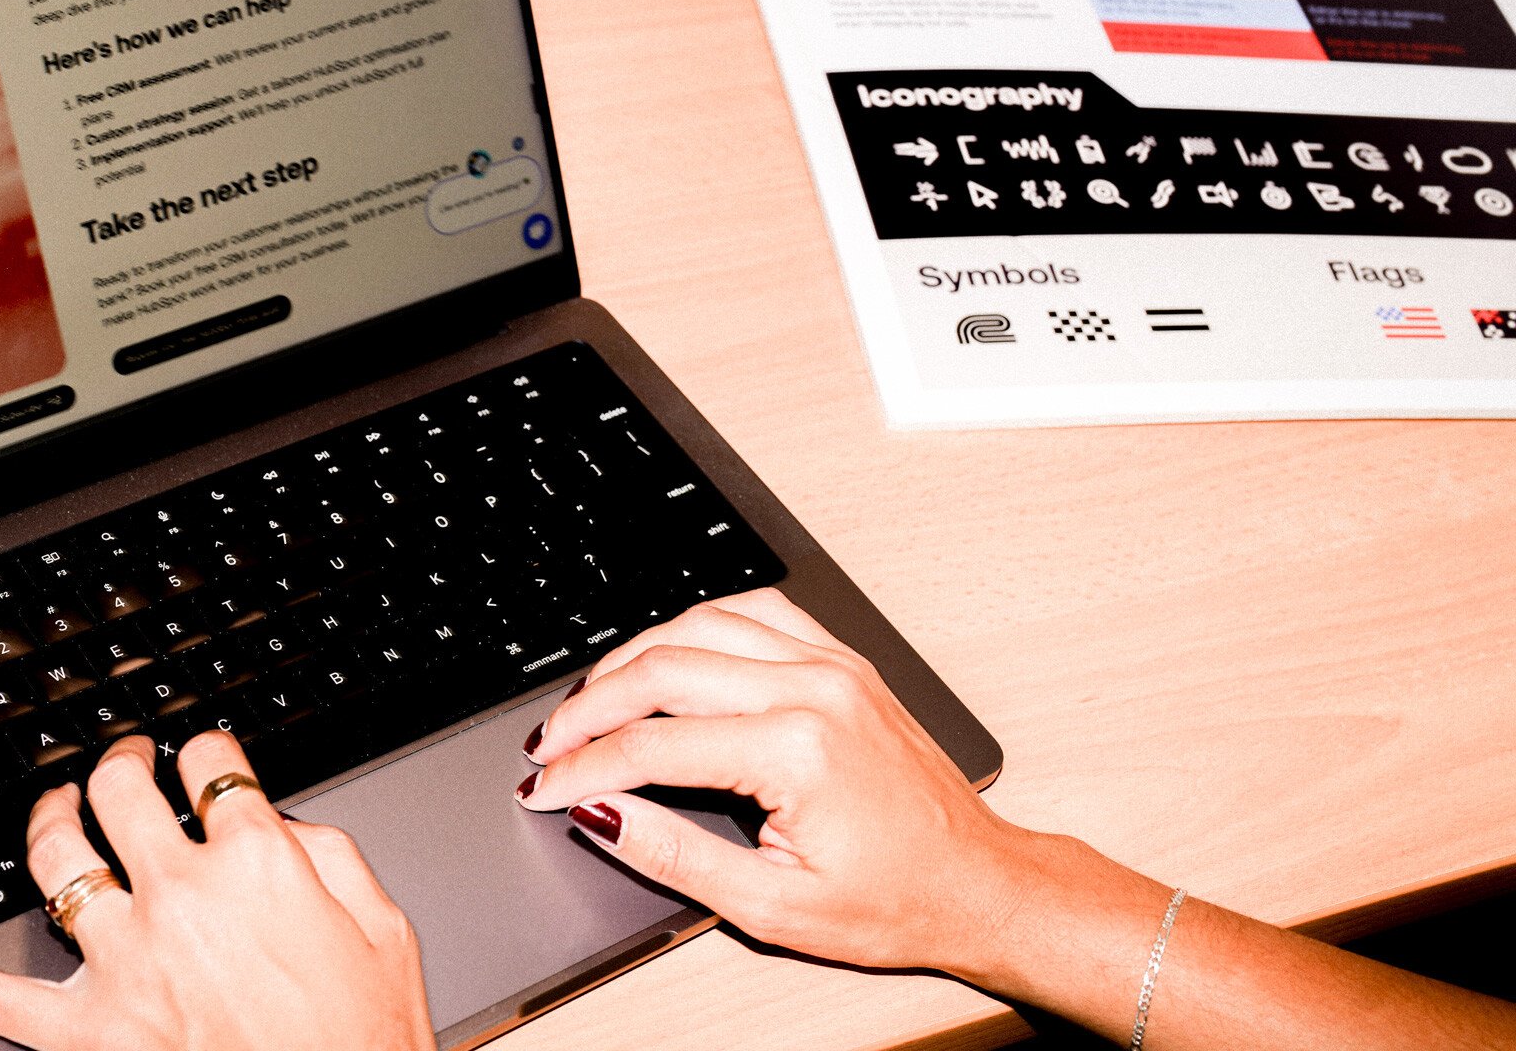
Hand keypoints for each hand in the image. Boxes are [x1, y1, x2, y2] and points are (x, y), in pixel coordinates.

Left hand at [0, 732, 435, 1050]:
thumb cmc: (366, 1039)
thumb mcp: (384, 928)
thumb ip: (332, 855)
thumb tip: (283, 827)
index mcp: (259, 864)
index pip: (212, 765)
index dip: (207, 751)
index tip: (207, 760)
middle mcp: (182, 898)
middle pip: (121, 789)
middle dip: (123, 759)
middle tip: (127, 760)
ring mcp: (125, 961)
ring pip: (55, 859)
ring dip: (50, 819)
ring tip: (58, 809)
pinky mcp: (88, 1031)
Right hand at [516, 587, 1036, 976]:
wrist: (978, 883)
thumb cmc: (894, 903)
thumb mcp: (772, 907)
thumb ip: (673, 854)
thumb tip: (600, 815)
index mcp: (797, 752)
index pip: (651, 744)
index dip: (583, 768)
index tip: (542, 788)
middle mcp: (814, 689)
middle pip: (664, 668)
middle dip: (590, 708)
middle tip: (549, 746)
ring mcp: (832, 665)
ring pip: (701, 624)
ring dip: (634, 658)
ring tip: (591, 703)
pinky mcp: (841, 659)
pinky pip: (753, 613)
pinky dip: (696, 628)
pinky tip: (667, 658)